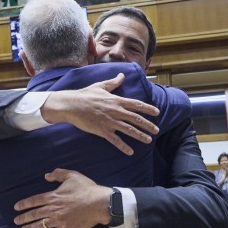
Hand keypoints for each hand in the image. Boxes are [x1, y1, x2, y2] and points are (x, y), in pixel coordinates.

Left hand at [13, 169, 110, 227]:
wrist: (98, 203)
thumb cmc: (86, 188)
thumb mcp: (72, 175)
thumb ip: (58, 174)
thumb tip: (46, 176)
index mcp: (52, 196)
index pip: (34, 201)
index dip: (24, 204)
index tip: (16, 208)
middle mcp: (52, 209)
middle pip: (34, 214)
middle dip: (23, 218)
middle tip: (16, 221)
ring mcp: (58, 220)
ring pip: (40, 225)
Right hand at [41, 73, 159, 154]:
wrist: (71, 105)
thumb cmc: (85, 95)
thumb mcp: (101, 86)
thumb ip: (113, 83)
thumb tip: (122, 76)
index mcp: (116, 100)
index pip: (136, 104)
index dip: (147, 108)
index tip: (157, 112)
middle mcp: (115, 111)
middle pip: (135, 118)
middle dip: (147, 124)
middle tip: (157, 130)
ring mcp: (109, 121)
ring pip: (128, 130)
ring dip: (140, 135)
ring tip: (149, 140)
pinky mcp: (102, 130)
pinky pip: (115, 140)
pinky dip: (123, 146)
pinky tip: (130, 152)